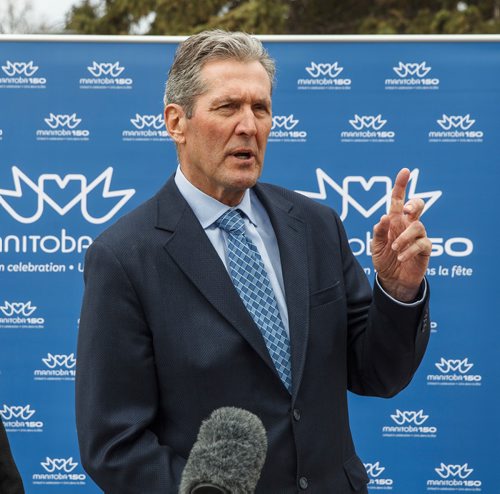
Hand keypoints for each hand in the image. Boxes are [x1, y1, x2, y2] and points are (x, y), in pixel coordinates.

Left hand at [371, 168, 431, 301]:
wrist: (392, 280)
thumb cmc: (384, 259)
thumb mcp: (375, 246)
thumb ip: (378, 232)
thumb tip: (384, 217)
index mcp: (394, 220)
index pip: (398, 199)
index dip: (401, 185)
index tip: (405, 171)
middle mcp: (407, 225)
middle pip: (417, 205)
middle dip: (413, 204)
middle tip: (405, 211)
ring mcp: (418, 236)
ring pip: (418, 225)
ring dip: (404, 237)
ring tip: (394, 248)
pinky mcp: (425, 249)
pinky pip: (422, 244)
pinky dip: (409, 250)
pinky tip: (401, 257)